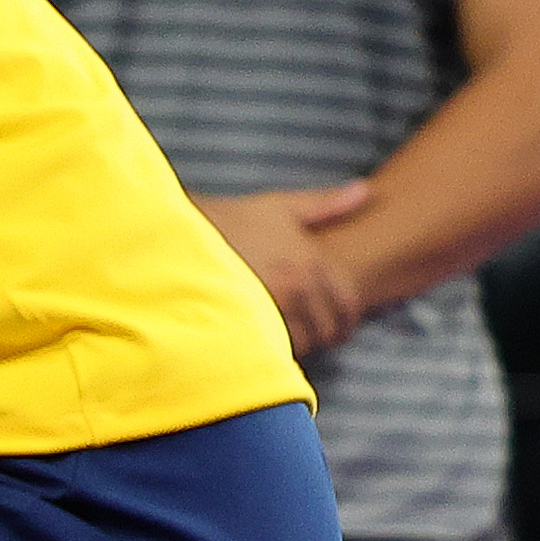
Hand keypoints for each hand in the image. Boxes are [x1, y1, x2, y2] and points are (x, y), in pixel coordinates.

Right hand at [196, 181, 372, 353]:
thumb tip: (364, 191)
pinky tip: (266, 341)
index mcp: (310, 259)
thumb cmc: (226, 220)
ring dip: (301, 342)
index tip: (340, 326)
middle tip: (317, 337)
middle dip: (326, 334)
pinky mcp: (247, 324)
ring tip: (288, 337)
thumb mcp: (277, 206)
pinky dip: (276, 349)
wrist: (175, 237)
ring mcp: (271, 306)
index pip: (348, 301)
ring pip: (304, 340)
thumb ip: (324, 203)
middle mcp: (296, 284)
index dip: (348, 318)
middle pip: (328, 327)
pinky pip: (275, 348)